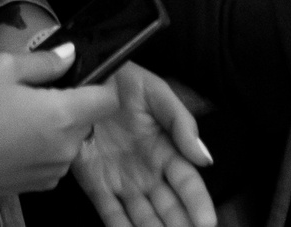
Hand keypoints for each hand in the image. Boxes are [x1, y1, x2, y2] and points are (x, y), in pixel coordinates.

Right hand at [0, 45, 119, 197]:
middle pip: (89, 120)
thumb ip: (45, 61)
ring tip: (21, 120)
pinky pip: (56, 160)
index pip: (108, 100)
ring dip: (58, 129)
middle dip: (72, 105)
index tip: (85, 78)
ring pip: (72, 141)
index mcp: (62, 114)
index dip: (102, 85)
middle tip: (38, 96)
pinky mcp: (43, 185)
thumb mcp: (4, 69)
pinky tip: (16, 141)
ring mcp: (56, 170)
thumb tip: (70, 54)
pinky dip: (45, 149)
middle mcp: (66, 146)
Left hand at [69, 61, 216, 226]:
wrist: (83, 78)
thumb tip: (205, 158)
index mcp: (166, 151)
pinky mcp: (96, 184)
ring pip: (143, 218)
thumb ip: (182, 122)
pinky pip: (110, 214)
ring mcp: (123, 181)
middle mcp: (148, 172)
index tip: (207, 222)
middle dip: (179, 225)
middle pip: (169, 208)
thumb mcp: (157, 93)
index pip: (188, 184)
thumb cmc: (124, 82)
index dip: (199, 204)